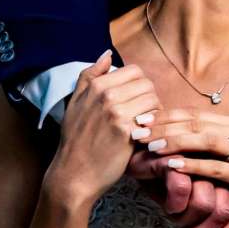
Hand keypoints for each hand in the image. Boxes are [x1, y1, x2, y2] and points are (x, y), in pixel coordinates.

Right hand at [45, 51, 159, 205]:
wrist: (74, 174)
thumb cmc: (75, 140)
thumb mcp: (74, 103)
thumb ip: (89, 76)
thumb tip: (106, 54)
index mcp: (96, 86)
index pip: (134, 71)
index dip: (139, 85)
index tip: (135, 100)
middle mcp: (106, 95)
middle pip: (146, 83)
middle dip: (148, 97)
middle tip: (143, 114)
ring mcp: (117, 113)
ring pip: (152, 99)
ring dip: (154, 111)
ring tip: (145, 125)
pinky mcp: (127, 131)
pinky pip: (153, 118)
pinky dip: (154, 126)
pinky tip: (145, 135)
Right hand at [125, 150, 228, 227]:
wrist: (137, 158)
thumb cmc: (169, 184)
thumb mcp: (197, 210)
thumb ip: (227, 226)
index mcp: (228, 177)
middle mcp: (218, 167)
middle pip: (225, 211)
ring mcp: (199, 159)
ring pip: (205, 203)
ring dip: (185, 220)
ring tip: (173, 216)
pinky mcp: (176, 155)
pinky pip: (182, 190)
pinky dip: (172, 203)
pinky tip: (167, 203)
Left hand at [144, 112, 228, 227]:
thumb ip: (207, 146)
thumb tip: (170, 137)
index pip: (193, 114)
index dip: (165, 115)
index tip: (140, 119)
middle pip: (195, 123)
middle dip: (162, 126)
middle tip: (136, 131)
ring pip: (204, 140)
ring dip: (174, 142)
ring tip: (150, 148)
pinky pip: (215, 167)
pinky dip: (191, 165)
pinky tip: (171, 166)